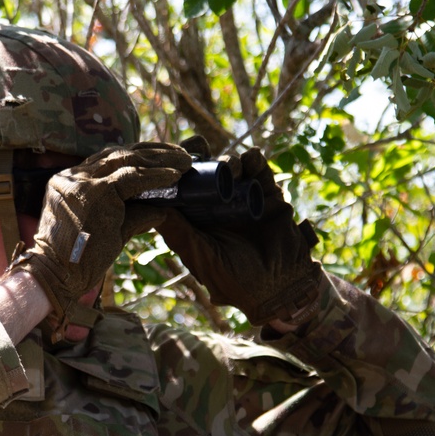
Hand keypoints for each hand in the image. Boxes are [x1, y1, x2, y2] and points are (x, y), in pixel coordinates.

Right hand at [9, 142, 190, 338]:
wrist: (55, 276)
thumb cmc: (78, 262)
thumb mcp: (109, 232)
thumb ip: (133, 216)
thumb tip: (162, 210)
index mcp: (70, 182)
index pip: (108, 159)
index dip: (138, 155)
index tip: (162, 156)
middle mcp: (73, 176)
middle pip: (118, 153)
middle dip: (153, 151)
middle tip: (181, 154)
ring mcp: (83, 182)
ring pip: (127, 160)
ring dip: (160, 159)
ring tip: (185, 161)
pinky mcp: (96, 192)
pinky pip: (132, 178)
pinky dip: (156, 176)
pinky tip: (175, 176)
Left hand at [156, 136, 320, 326]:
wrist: (280, 289)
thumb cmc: (236, 282)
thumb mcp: (202, 258)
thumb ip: (179, 234)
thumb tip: (153, 209)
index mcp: (198, 221)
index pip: (183, 190)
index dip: (176, 173)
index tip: (169, 157)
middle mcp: (219, 207)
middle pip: (207, 173)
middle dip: (202, 156)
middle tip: (197, 146)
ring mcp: (244, 200)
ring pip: (232, 170)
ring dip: (229, 162)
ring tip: (230, 167)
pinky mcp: (269, 197)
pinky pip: (261, 173)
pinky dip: (255, 162)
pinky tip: (251, 158)